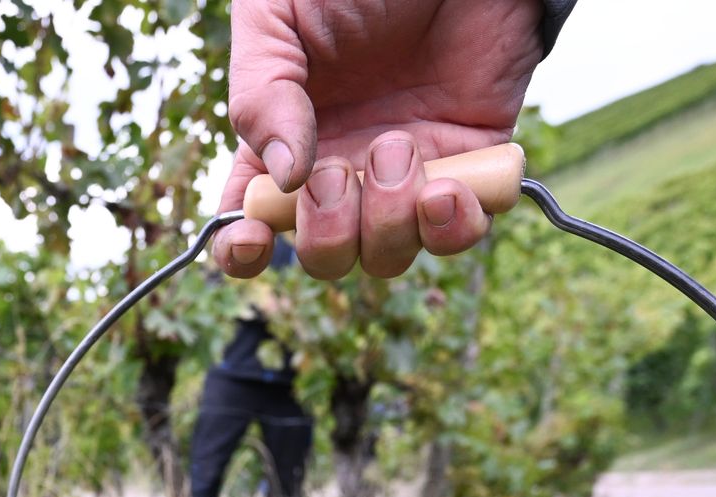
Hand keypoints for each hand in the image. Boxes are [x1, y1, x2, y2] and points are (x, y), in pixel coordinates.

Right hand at [215, 0, 544, 280]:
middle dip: (326, 234)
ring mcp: (406, 172)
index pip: (253, 218)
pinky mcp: (471, 163)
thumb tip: (283, 180)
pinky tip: (443, 190)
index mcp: (285, 137)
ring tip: (400, 144)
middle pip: (324, 254)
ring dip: (388, 220)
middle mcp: (343, 167)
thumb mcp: (278, 18)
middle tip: (338, 176)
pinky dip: (451, 228)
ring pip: (387, 254)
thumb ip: (260, 96)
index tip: (251, 242)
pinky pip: (459, 233)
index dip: (244, 249)